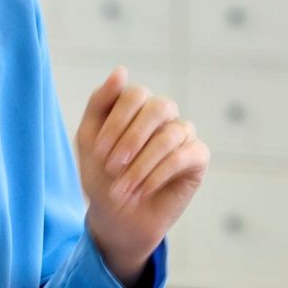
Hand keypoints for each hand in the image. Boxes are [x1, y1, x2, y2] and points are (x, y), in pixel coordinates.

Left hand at [75, 67, 209, 284]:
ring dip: (141, 165)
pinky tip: (142, 190)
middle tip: (112, 167)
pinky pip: (184, 156)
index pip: (134, 94)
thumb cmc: (102, 174)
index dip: (116, 122)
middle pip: (158, 107)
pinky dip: (158, 174)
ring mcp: (182, 133)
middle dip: (131, 139)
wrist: (117, 217)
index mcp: (136, 104)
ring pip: (170, 135)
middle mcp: (162, 113)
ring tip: (122, 188)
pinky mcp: (197, 157)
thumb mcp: (89, 138)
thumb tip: (121, 70)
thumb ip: (100, 101)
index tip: (97, 152)